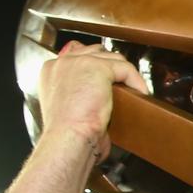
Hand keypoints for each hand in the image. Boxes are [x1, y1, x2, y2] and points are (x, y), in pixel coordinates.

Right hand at [38, 41, 147, 161]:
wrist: (67, 139)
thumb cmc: (67, 136)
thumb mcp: (65, 111)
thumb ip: (75, 96)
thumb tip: (95, 101)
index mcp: (51, 70)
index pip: (77, 56)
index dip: (94, 67)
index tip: (105, 83)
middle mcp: (63, 62)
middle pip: (94, 52)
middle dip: (110, 67)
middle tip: (122, 86)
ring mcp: (80, 62)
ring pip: (111, 58)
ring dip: (124, 74)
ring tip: (133, 91)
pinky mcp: (98, 68)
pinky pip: (124, 68)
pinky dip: (136, 80)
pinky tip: (141, 93)